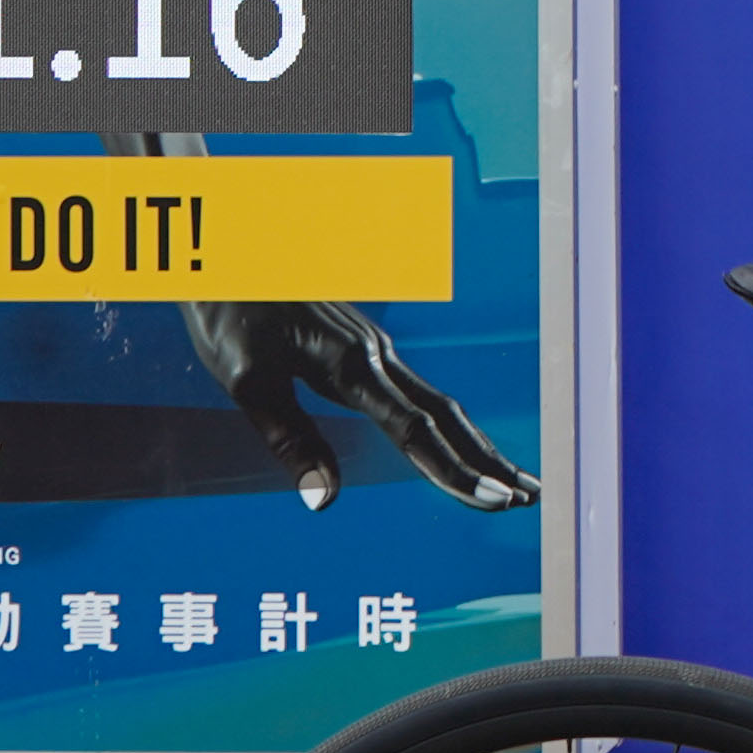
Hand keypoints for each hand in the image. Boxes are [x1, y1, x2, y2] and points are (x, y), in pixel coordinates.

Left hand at [186, 298, 541, 512]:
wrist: (224, 252)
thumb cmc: (228, 313)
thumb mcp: (247, 382)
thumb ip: (290, 439)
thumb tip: (323, 499)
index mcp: (353, 364)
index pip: (415, 429)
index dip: (454, 470)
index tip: (492, 501)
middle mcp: (376, 355)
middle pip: (447, 415)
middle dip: (488, 460)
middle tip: (528, 499)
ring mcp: (375, 349)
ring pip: (440, 403)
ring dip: (478, 444)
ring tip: (514, 481)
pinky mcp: (364, 348)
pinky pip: (420, 393)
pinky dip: (450, 426)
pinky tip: (459, 442)